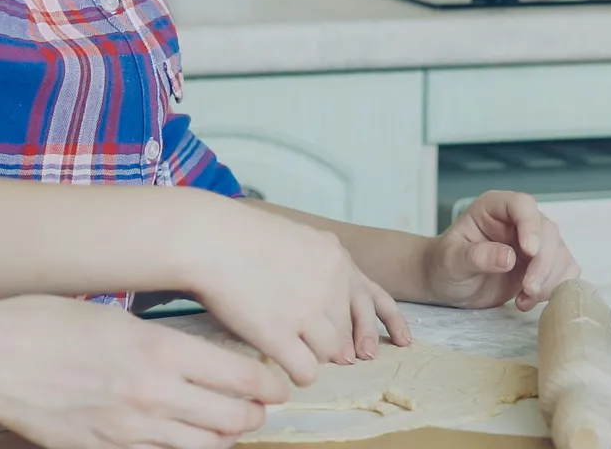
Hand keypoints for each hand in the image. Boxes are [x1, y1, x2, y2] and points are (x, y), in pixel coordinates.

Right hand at [0, 295, 288, 448]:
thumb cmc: (45, 323)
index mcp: (159, 350)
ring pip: (205, 446)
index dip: (269, 384)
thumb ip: (159, 341)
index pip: (240, 377)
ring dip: (224, 437)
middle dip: (254, 414)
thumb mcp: (114, 316)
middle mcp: (153, 395)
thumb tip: (195, 356)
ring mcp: (129, 430)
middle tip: (258, 406)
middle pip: (233, 418)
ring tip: (228, 425)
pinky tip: (183, 438)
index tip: (278, 383)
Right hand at [183, 202, 407, 384]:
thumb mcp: (297, 238)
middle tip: (345, 356)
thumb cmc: (240, 237)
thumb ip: (320, 267)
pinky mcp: (280, 334)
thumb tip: (332, 309)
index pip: (375, 298)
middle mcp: (330, 282)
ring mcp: (306, 309)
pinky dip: (302, 373)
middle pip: (350, 330)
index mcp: (336, 258)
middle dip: (344, 343)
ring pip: (333, 353)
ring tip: (298, 348)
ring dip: (319, 356)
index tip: (403, 342)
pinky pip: (308, 370)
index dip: (388, 324)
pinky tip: (288, 367)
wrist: (208, 238)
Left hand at [423, 191, 578, 310]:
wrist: (448, 284)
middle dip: (543, 263)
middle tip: (528, 289)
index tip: (528, 252)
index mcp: (494, 208)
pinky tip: (527, 301)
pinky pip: (563, 271)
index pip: (522, 205)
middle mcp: (518, 221)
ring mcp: (533, 242)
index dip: (530, 225)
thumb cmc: (444, 265)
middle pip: (547, 232)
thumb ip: (477, 256)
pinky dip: (553, 288)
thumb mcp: (452, 261)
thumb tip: (508, 257)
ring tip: (524, 299)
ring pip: (560, 253)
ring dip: (549, 279)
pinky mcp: (542, 265)